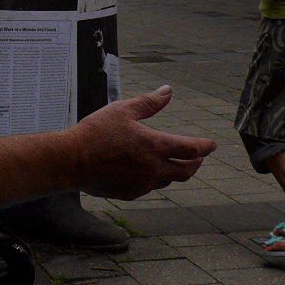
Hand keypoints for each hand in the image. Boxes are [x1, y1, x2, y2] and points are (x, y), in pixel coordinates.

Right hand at [71, 86, 215, 201]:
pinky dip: (155, 178)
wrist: (72, 161)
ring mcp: (143, 184)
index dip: (204, 146)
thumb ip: (149, 102)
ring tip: (172, 162)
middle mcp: (154, 169)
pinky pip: (150, 187)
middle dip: (195, 163)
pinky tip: (147, 171)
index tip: (212, 145)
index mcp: (155, 146)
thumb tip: (167, 91)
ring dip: (175, 171)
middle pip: (186, 171)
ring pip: (168, 180)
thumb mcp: (123, 110)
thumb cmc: (96, 133)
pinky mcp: (131, 193)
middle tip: (198, 157)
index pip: (190, 149)